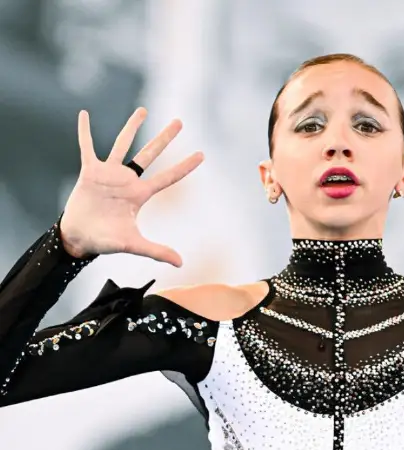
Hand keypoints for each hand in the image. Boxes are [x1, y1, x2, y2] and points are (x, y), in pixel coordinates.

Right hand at [60, 108, 203, 266]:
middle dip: (165, 138)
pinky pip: (86, 147)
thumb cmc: (106, 241)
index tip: (202, 155)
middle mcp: (127, 180)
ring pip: (123, 144)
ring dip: (132, 127)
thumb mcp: (134, 244)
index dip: (185, 167)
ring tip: (143, 110)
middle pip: (150, 154)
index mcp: (140, 194)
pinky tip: (85, 114)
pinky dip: (85, 131)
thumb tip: (182, 263)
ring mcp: (108, 174)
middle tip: (180, 122)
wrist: (78, 238)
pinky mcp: (89, 172)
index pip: (168, 178)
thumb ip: (157, 251)